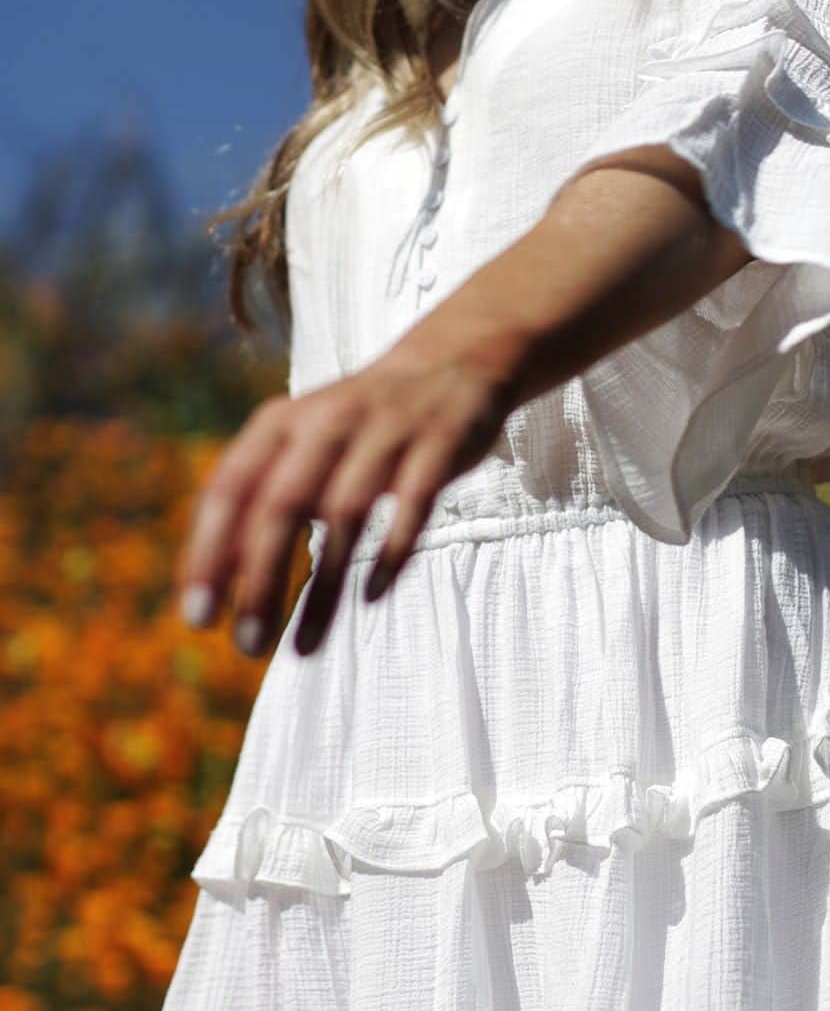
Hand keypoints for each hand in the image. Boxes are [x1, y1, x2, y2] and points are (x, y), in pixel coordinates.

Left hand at [175, 337, 516, 657]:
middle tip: (245, 645)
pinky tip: (372, 597)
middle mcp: (328, 421)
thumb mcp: (304, 441)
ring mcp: (386, 432)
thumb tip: (220, 574)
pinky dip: (392, 551)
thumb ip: (265, 493)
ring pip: (346, 515)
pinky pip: (413, 504)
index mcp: (282, 421)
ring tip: (304, 648)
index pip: (231, 488)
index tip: (198, 618)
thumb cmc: (362, 423)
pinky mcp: (438, 445)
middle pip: (282, 505)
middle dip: (260, 579)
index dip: (209, 552)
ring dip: (323, 588)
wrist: (451, 361)